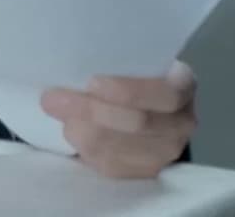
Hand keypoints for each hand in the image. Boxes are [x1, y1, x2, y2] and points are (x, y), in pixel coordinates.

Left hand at [41, 60, 197, 177]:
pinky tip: (72, 131)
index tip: (92, 82)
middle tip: (52, 98)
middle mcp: (182, 122)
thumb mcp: (130, 62)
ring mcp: (166, 152)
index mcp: (182, 86)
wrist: (144, 108)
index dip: (129, 92)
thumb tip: (69, 62)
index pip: (164, 94)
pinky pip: (110, 166)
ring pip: (117, 148)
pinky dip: (85, 148)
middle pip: (137, 123)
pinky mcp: (145, 172)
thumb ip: (113, 62)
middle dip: (89, 110)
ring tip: (58, 113)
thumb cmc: (130, 76)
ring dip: (80, 130)